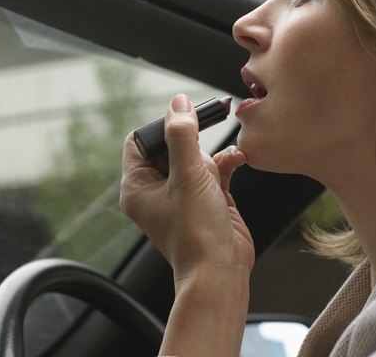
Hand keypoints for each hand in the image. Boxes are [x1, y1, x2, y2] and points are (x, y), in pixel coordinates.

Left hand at [120, 94, 254, 284]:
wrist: (221, 271)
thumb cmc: (196, 232)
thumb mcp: (188, 176)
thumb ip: (182, 136)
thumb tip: (178, 103)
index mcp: (137, 186)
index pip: (140, 141)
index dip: (160, 125)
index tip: (184, 118)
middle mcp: (155, 190)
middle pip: (169, 145)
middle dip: (192, 137)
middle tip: (210, 119)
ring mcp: (181, 195)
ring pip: (194, 157)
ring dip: (212, 153)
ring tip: (223, 156)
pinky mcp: (205, 200)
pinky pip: (213, 171)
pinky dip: (225, 163)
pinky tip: (238, 159)